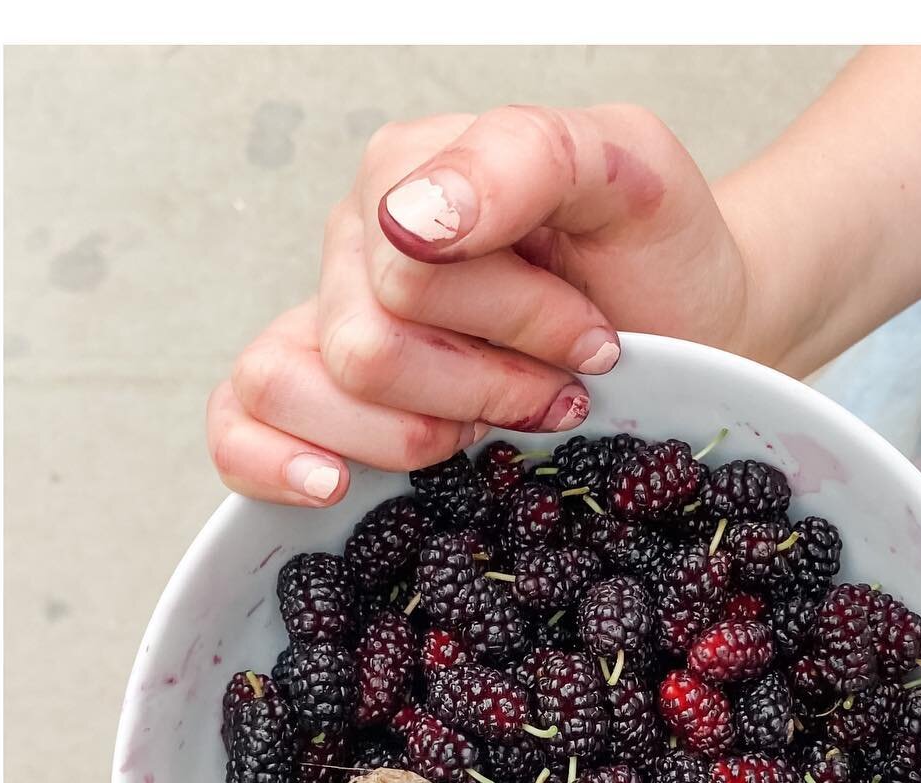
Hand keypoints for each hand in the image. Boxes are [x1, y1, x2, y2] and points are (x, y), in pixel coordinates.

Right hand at [207, 105, 748, 504]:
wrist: (685, 323)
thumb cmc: (653, 253)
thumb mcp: (628, 169)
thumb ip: (523, 157)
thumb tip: (409, 216)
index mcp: (412, 172)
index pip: (412, 273)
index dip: (513, 324)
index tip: (597, 343)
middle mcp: (356, 245)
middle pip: (363, 349)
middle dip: (484, 388)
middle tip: (561, 392)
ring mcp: (326, 322)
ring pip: (293, 386)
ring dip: (411, 435)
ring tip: (489, 432)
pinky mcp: (321, 401)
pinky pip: (235, 424)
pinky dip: (271, 461)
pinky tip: (334, 486)